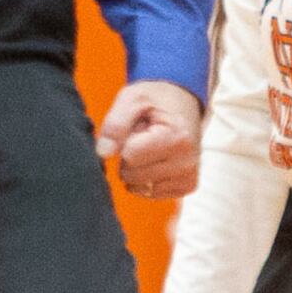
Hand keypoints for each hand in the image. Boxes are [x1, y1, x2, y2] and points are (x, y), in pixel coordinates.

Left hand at [97, 82, 203, 198]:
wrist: (183, 102)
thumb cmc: (156, 100)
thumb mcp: (132, 99)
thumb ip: (115, 124)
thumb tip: (103, 153)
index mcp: (176, 137)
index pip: (129, 156)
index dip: (124, 143)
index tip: (136, 129)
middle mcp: (186, 161)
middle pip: (133, 175)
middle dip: (128, 158)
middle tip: (143, 138)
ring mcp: (188, 176)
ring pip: (140, 187)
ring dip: (137, 170)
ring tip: (150, 148)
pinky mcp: (187, 186)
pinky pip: (151, 193)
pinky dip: (146, 180)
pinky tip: (156, 161)